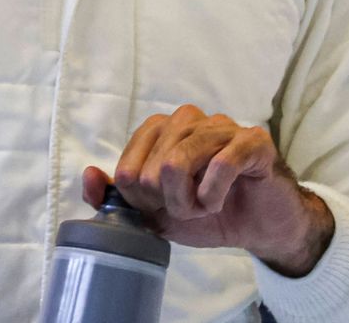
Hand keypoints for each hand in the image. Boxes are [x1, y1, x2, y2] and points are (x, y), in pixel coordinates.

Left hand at [83, 105, 335, 278]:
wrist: (259, 228)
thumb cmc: (208, 213)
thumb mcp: (154, 213)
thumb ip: (116, 197)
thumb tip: (88, 175)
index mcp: (159, 131)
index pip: (126, 171)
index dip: (144, 202)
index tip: (165, 207)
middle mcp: (187, 119)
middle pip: (149, 170)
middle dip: (168, 204)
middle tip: (191, 208)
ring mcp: (221, 126)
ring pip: (177, 164)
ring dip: (189, 202)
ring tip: (205, 208)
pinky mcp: (252, 140)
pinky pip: (220, 163)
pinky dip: (213, 195)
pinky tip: (219, 202)